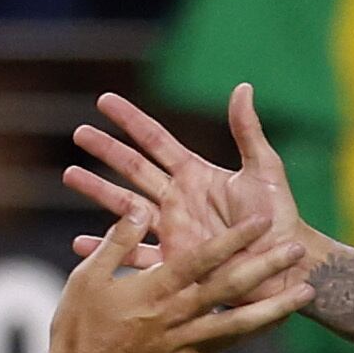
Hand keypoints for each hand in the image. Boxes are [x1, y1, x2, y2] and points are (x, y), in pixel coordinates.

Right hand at [41, 198, 312, 352]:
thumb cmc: (78, 329)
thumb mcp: (88, 278)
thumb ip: (118, 241)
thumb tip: (141, 207)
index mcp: (154, 290)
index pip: (202, 259)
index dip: (233, 238)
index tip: (261, 221)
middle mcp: (176, 315)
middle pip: (230, 288)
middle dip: (266, 267)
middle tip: (297, 249)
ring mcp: (184, 342)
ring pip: (239, 323)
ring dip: (274, 307)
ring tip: (304, 295)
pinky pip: (226, 345)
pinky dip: (251, 332)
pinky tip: (272, 322)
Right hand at [63, 85, 311, 281]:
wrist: (284, 265)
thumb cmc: (281, 218)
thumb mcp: (265, 172)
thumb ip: (248, 132)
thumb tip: (243, 87)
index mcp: (196, 175)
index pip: (155, 140)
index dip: (130, 119)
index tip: (103, 101)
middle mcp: (178, 200)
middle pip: (133, 168)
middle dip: (105, 150)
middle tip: (78, 133)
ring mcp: (172, 231)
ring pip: (125, 207)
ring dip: (97, 191)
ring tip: (69, 175)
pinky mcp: (173, 263)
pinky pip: (134, 255)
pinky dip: (107, 249)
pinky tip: (81, 244)